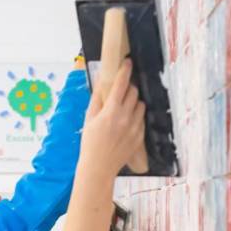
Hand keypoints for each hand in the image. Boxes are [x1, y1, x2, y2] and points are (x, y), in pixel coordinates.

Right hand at [79, 59, 145, 178]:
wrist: (99, 167)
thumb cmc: (90, 143)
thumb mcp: (89, 119)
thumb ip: (97, 100)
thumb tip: (101, 84)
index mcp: (110, 111)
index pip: (122, 84)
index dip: (125, 70)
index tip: (128, 63)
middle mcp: (125, 117)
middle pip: (134, 92)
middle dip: (129, 88)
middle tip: (121, 91)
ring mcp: (134, 127)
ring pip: (140, 105)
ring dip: (134, 102)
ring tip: (124, 109)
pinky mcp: (139, 136)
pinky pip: (142, 119)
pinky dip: (136, 116)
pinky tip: (126, 122)